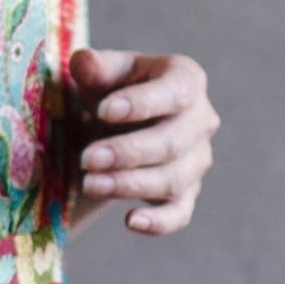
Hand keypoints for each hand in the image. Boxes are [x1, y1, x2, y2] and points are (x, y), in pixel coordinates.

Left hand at [66, 47, 217, 235]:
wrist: (116, 127)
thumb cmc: (111, 91)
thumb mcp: (102, 74)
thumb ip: (94, 67)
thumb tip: (83, 61)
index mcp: (186, 80)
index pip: (174, 92)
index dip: (141, 103)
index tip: (103, 111)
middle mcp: (201, 121)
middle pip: (172, 143)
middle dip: (128, 153)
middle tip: (87, 159)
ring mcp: (197, 161)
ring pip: (172, 180)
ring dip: (129, 184)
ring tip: (89, 184)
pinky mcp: (186, 194)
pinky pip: (179, 214)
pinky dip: (158, 222)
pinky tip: (131, 221)